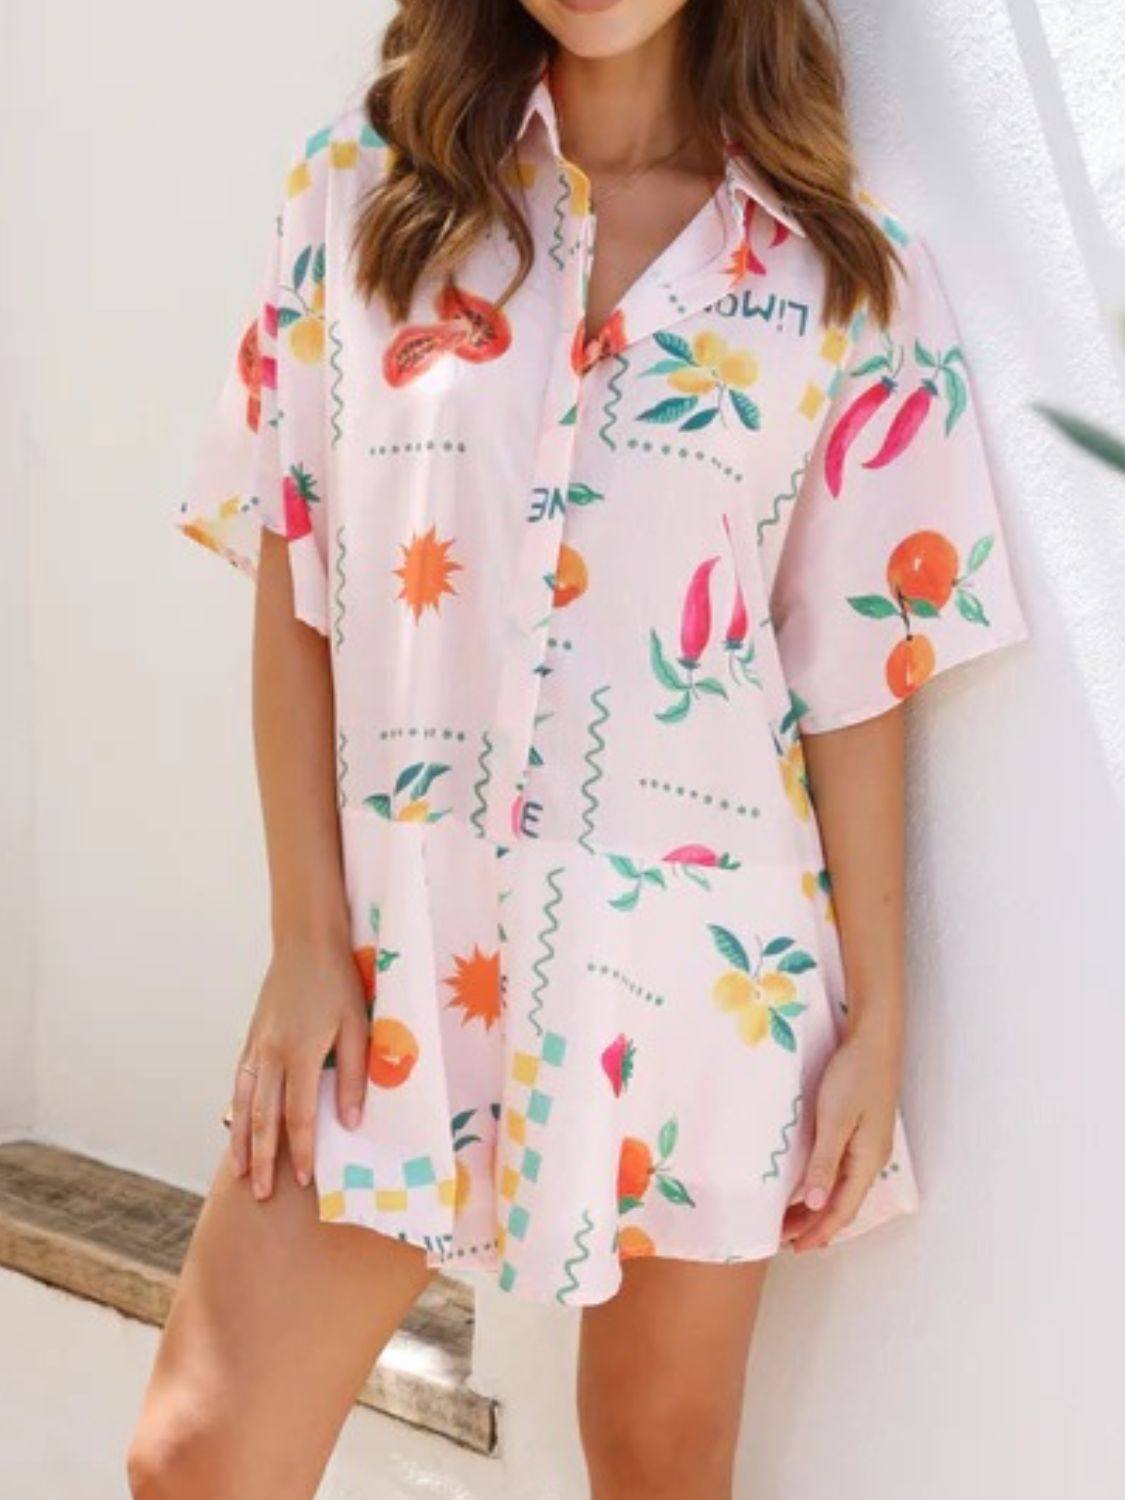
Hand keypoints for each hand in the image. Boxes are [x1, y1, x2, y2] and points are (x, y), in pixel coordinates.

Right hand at [228, 936, 369, 1200]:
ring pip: (243, 1103)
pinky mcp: (252, 1038)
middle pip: (263, 1118)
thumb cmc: (340, 983)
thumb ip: (354, 1075)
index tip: (304, 1180)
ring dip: (241, 1141)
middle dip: (262, 1160)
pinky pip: (240, 1082)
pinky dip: (235, 1110)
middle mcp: (271, 1054)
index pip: (298, 1116)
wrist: (306, 943)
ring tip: (240, 1173)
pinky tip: (236, 1126)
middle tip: (261, 1195)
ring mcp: (256, 1046)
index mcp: (300, 1054)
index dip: (301, 1151)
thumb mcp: (358, 1026)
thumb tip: (351, 1122)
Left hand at [781, 1022, 900, 1252]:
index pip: (841, 1209)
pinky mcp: (860, 1130)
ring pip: (841, 1188)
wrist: (874, 1040)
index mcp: (867, 1161)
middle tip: (783, 1239)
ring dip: (817, 1206)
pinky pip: (841, 1171)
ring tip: (790, 1219)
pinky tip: (807, 1185)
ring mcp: (868, 1145)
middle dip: (814, 1225)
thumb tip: (816, 1203)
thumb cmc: (855, 1076)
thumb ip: (826, 1162)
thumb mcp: (835, 1120)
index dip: (818, 1231)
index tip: (795, 1248)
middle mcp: (871, 1159)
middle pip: (842, 1203)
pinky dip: (823, 1185)